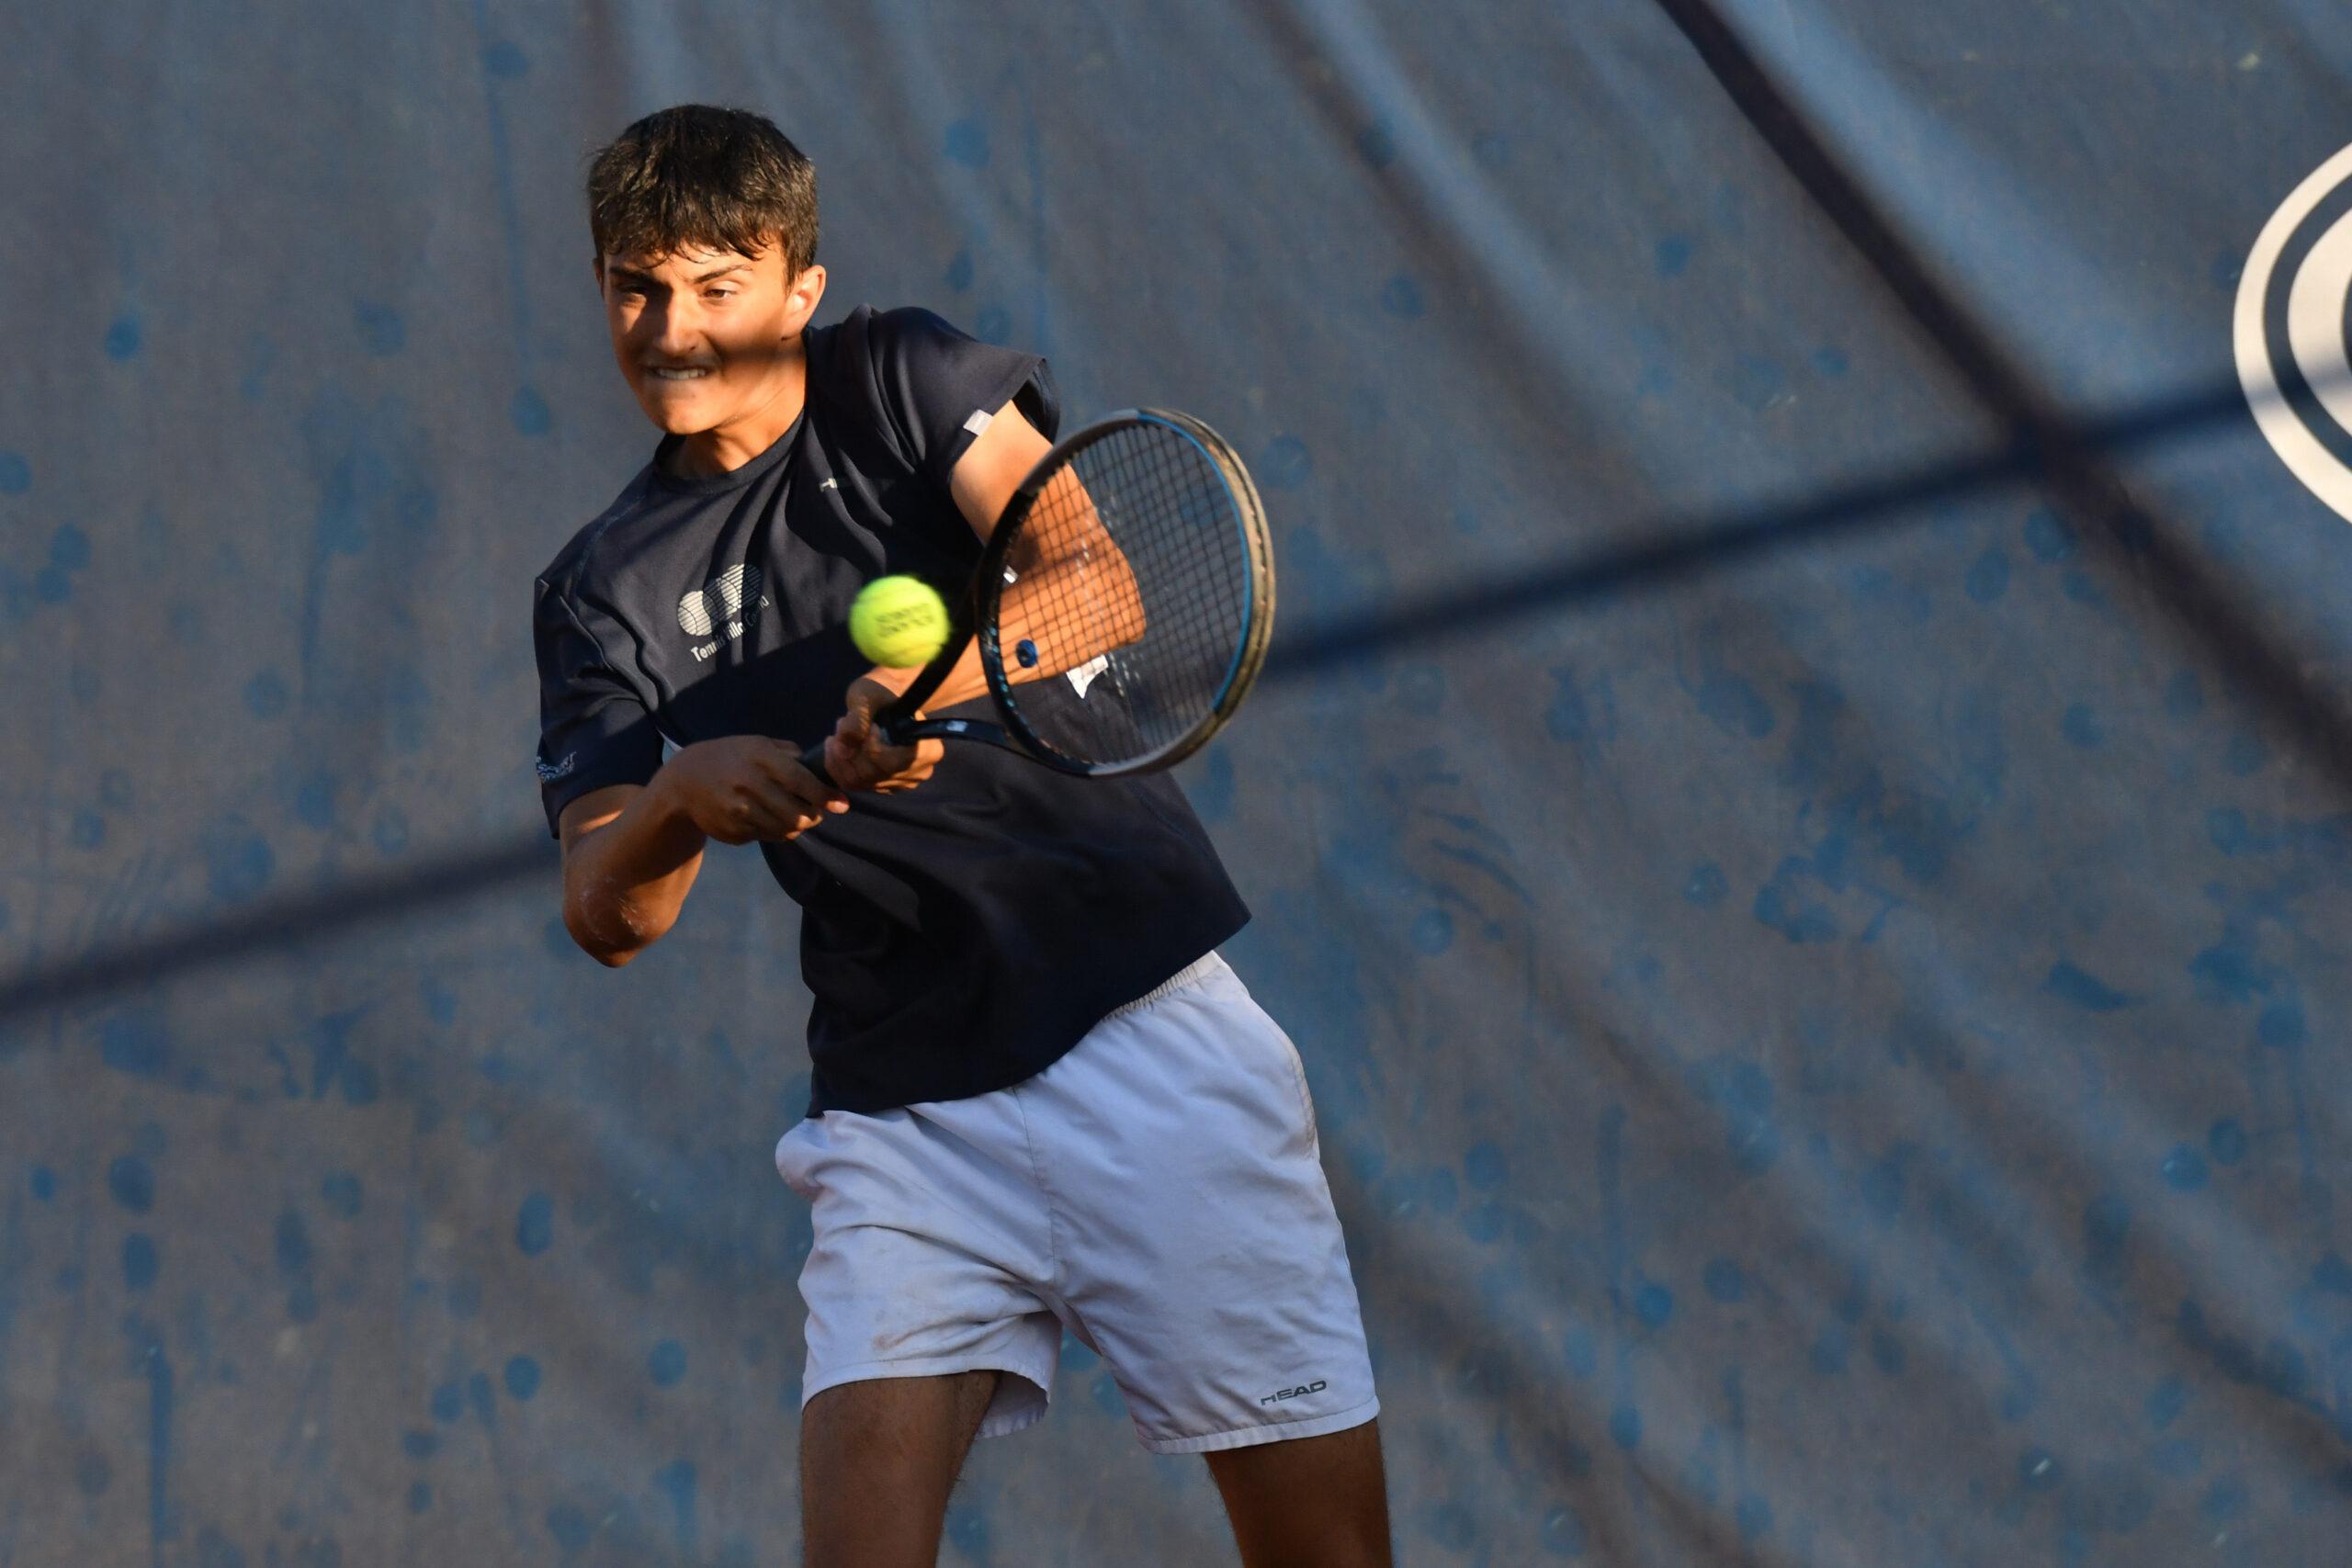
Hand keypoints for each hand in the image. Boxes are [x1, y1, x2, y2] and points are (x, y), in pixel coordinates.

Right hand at [656, 736, 846, 843]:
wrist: (685, 782)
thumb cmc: (730, 757)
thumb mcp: (756, 744)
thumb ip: (788, 753)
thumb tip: (821, 764)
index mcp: (759, 757)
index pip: (800, 780)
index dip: (824, 795)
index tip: (841, 803)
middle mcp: (749, 784)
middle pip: (796, 813)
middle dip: (814, 816)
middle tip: (818, 813)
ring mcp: (738, 810)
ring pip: (784, 830)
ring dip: (797, 826)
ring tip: (797, 816)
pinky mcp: (732, 830)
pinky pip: (766, 836)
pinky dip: (776, 831)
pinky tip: (770, 818)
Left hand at [823, 675, 944, 792]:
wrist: (884, 700)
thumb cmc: (880, 692)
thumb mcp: (866, 696)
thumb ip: (857, 720)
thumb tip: (843, 750)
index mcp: (928, 748)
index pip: (890, 763)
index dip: (870, 748)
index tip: (870, 726)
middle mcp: (920, 771)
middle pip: (872, 775)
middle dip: (849, 750)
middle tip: (842, 725)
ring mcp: (903, 782)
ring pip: (859, 782)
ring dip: (841, 758)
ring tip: (840, 734)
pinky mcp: (885, 787)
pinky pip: (854, 785)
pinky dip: (840, 766)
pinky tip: (840, 747)